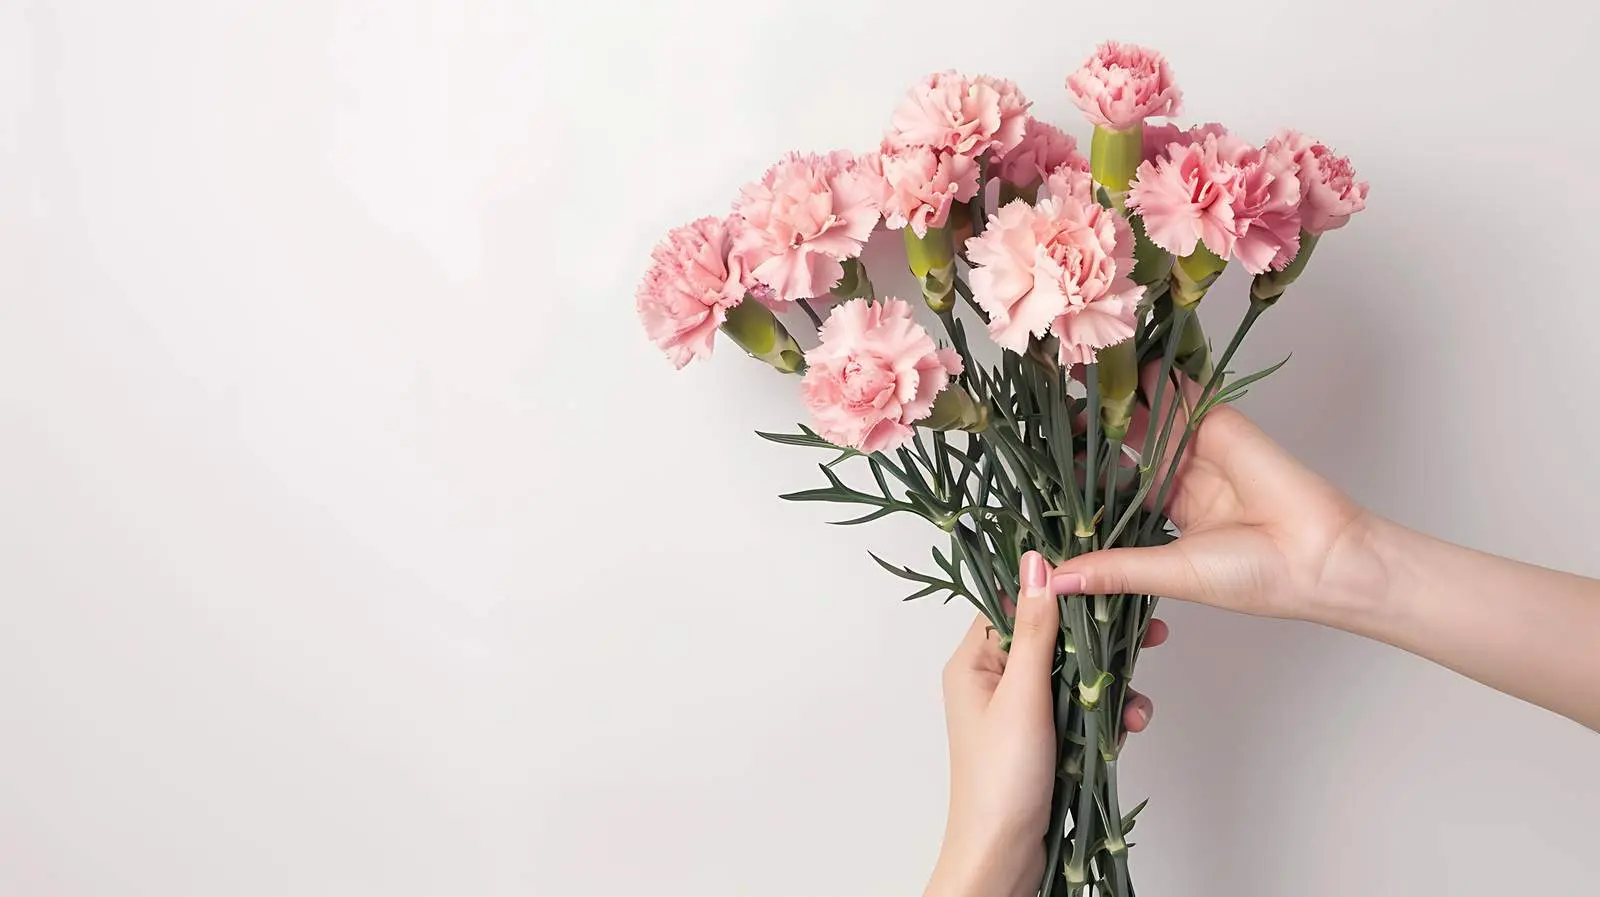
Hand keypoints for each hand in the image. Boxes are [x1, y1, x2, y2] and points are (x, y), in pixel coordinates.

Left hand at [928, 552, 1168, 896]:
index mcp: (975, 661)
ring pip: (1075, 675)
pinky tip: (1131, 726)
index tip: (1106, 577)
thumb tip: (1037, 561)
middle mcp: (995, 680)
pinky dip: (1108, 714)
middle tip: (1150, 633)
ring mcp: (1021, 710)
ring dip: (1111, 684)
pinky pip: (1082, 710)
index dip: (1060, 588)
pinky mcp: (1044, 738)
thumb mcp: (1022, 695)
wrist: (1003, 855)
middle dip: (1100, 640)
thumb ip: (1036, 629)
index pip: (1016, 603)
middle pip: (1054, 637)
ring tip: (1139, 703)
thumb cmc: (1000, 779)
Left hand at [1054, 367, 1379, 624]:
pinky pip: (1179, 389)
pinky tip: (1113, 355)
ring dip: (1107, 393)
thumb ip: (1111, 569)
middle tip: (1040, 407)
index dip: (1073, 474)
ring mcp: (1194, 446)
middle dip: (1082, 427)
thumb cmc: (1251, 577)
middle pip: (1117, 443)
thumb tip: (1052, 581)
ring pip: (1141, 412)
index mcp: (1159, 515)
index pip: (1105, 487)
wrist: (1318, 557)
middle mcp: (1173, 476)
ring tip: (1065, 372)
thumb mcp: (1167, 572)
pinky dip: (1149, 371)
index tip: (1032, 464)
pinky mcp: (1216, 420)